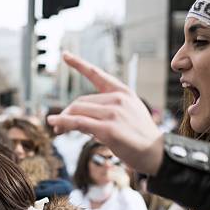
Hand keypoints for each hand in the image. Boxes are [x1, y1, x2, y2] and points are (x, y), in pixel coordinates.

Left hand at [46, 51, 163, 174]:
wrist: (155, 153)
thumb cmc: (139, 136)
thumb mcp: (127, 114)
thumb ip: (107, 108)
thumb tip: (79, 114)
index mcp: (123, 92)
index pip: (97, 74)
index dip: (79, 64)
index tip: (65, 55)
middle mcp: (118, 99)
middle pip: (80, 101)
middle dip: (66, 112)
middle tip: (57, 123)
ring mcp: (113, 113)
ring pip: (77, 111)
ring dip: (62, 120)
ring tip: (56, 128)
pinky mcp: (108, 129)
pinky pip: (78, 123)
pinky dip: (63, 122)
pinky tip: (54, 123)